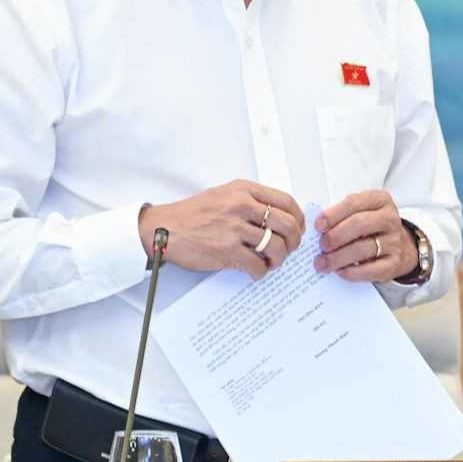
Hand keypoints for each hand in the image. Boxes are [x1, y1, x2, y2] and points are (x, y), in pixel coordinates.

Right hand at [138, 180, 304, 279]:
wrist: (165, 228)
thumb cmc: (194, 213)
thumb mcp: (225, 194)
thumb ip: (251, 201)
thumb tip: (279, 217)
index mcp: (244, 190)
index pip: (286, 201)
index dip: (297, 218)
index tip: (297, 229)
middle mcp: (242, 205)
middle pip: (287, 224)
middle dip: (293, 241)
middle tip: (288, 249)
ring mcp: (234, 228)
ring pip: (275, 246)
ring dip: (278, 259)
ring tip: (271, 262)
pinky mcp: (227, 249)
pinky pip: (257, 264)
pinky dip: (261, 271)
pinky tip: (255, 271)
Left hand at [315, 190, 414, 281]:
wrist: (398, 246)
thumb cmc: (371, 228)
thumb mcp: (361, 213)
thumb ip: (342, 216)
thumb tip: (318, 230)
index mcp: (380, 200)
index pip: (354, 203)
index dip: (333, 214)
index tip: (318, 226)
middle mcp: (390, 219)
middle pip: (359, 224)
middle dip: (335, 236)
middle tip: (321, 245)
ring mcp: (394, 241)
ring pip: (363, 248)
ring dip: (338, 257)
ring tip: (323, 262)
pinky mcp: (394, 263)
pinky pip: (371, 270)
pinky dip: (352, 272)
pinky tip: (340, 271)